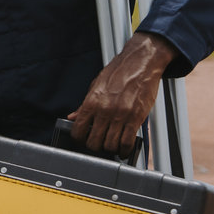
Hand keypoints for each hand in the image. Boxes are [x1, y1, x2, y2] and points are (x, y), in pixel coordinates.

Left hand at [69, 32, 175, 156]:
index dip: (79, 140)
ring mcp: (120, 115)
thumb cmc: (119, 73)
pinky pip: (127, 142)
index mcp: (91, 102)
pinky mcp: (136, 118)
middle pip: (94, 142)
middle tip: (100, 145)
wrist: (140, 62)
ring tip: (113, 147)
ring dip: (111, 150)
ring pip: (110, 145)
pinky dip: (125, 150)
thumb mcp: (96, 86)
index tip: (83, 141)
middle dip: (95, 148)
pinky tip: (125, 149)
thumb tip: (73, 117)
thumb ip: (84, 105)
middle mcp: (104, 110)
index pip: (78, 130)